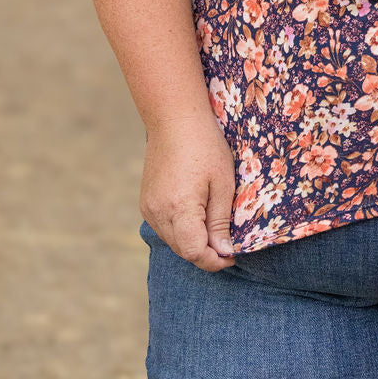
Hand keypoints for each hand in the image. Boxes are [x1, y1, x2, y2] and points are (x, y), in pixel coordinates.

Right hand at [140, 112, 236, 271]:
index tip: (232, 255)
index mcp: (179, 208)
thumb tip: (223, 252)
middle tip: (227, 245)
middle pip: (183, 250)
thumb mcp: (222, 182)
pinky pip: (164, 227)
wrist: (174, 118)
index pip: (195, 252)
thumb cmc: (205, 145)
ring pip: (172, 241)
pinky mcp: (145, 202)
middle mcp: (158, 213)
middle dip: (206, 253)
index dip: (215, 261)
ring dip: (192, 243)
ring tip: (214, 230)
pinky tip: (195, 217)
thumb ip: (221, 221)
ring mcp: (148, 208)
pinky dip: (180, 230)